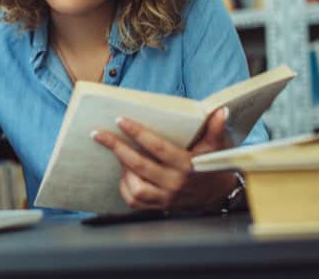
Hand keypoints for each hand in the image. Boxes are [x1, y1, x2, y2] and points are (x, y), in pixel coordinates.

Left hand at [92, 107, 236, 211]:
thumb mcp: (216, 147)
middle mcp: (174, 183)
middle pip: (139, 165)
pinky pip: (135, 202)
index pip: (157, 147)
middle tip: (98, 134)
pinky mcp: (160, 207)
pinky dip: (125, 188)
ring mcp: (166, 198)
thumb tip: (219, 110)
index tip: (120, 120)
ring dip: (123, 170)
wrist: (218, 196)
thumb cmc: (212, 167)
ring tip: (118, 154)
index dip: (137, 133)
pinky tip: (124, 174)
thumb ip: (215, 129)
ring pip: (135, 188)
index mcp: (186, 165)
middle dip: (116, 147)